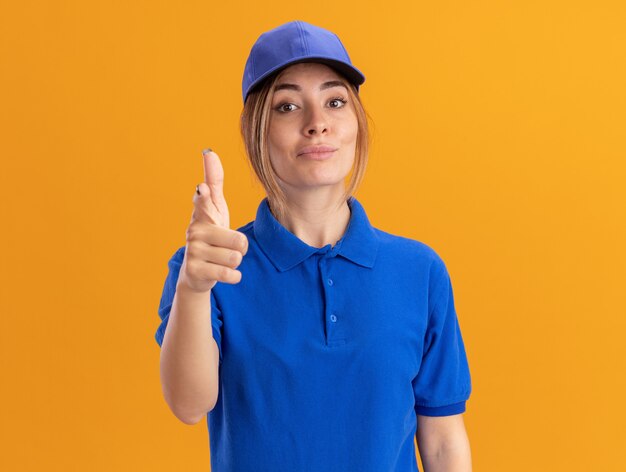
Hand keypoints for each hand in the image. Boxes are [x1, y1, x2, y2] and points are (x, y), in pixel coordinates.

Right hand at [178, 149, 248, 292]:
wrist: (196, 271)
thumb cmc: (211, 233)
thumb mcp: (215, 208)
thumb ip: (214, 182)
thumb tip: (209, 151)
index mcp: (202, 214)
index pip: (204, 202)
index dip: (204, 196)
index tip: (201, 189)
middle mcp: (194, 231)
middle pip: (240, 241)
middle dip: (241, 248)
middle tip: (226, 247)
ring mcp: (193, 251)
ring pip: (236, 258)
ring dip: (235, 262)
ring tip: (222, 259)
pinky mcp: (196, 271)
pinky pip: (231, 274)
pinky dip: (233, 276)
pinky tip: (223, 272)